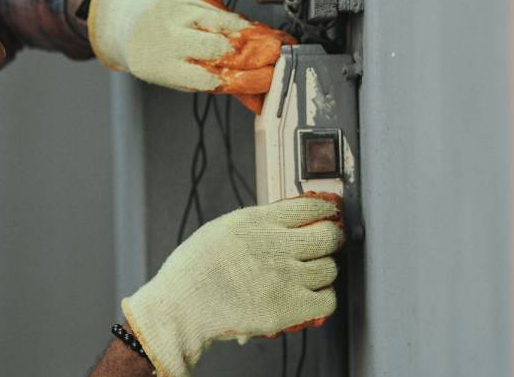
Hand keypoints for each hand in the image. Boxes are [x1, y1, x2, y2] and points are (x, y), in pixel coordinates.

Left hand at [87, 0, 295, 112]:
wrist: (124, 14)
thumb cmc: (153, 52)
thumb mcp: (176, 76)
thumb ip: (215, 84)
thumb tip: (256, 97)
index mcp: (163, 66)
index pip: (211, 77)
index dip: (244, 80)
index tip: (268, 81)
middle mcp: (168, 35)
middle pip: (221, 47)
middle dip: (254, 55)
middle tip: (278, 59)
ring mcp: (178, 10)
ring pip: (226, 22)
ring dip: (254, 35)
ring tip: (273, 43)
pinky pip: (222, 6)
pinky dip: (239, 19)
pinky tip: (252, 27)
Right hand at [121, 194, 343, 376]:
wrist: (182, 306)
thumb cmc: (193, 270)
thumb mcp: (222, 228)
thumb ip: (256, 224)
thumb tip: (285, 221)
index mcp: (258, 222)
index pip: (310, 206)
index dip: (326, 209)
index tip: (329, 213)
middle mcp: (277, 245)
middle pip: (328, 236)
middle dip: (331, 238)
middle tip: (328, 243)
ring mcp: (286, 277)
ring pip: (330, 269)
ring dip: (323, 271)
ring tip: (310, 275)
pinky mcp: (290, 307)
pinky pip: (327, 300)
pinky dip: (323, 299)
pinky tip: (310, 297)